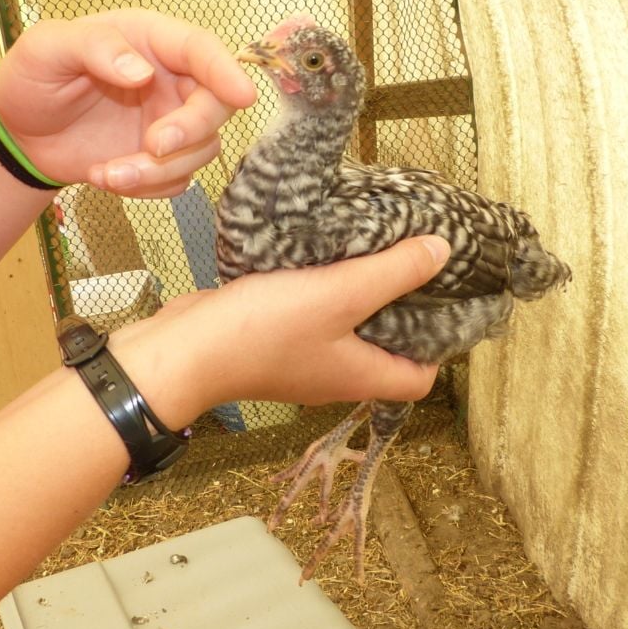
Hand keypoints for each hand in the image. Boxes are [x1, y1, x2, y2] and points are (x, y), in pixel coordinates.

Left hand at [0, 10, 258, 196]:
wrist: (18, 131)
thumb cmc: (32, 77)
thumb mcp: (47, 47)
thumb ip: (94, 47)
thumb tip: (141, 71)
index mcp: (150, 41)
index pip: (201, 50)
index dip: (227, 71)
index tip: (243, 96)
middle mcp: (170, 80)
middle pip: (215, 104)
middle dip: (191, 131)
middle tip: (152, 147)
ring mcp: (169, 121)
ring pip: (201, 150)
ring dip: (158, 170)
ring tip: (107, 173)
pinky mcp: (161, 160)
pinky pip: (177, 180)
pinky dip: (147, 188)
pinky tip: (104, 175)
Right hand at [112, 236, 451, 424]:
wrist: (183, 350)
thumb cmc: (262, 333)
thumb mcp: (339, 295)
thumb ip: (392, 273)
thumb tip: (441, 253)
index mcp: (360, 375)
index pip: (419, 379)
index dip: (439, 347)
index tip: (444, 300)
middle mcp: (335, 373)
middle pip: (385, 349)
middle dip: (402, 308)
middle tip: (412, 261)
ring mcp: (302, 357)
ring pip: (346, 327)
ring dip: (360, 294)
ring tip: (373, 248)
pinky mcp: (273, 337)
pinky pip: (311, 314)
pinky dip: (322, 289)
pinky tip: (322, 254)